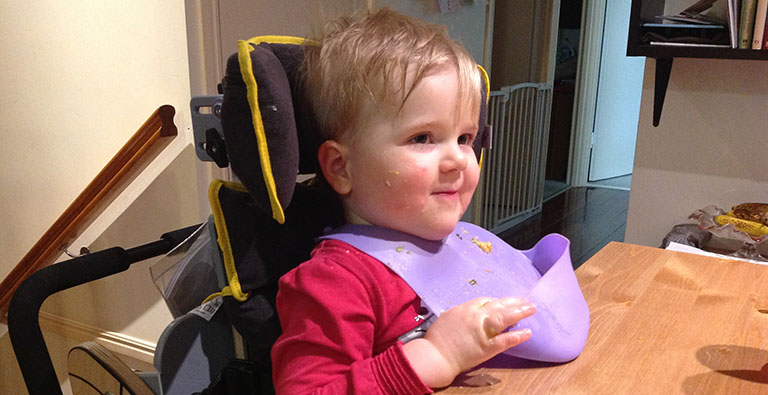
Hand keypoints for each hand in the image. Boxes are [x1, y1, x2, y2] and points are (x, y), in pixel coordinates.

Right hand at [402, 297, 534, 387]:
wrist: (435, 355)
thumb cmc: (437, 338)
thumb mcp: (448, 317)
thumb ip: (461, 313)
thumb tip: (471, 312)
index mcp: (465, 309)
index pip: (485, 301)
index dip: (496, 302)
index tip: (504, 303)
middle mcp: (476, 317)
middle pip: (498, 305)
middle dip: (513, 302)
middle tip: (526, 300)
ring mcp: (482, 332)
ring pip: (504, 318)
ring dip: (519, 312)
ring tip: (531, 309)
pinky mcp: (486, 347)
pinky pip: (504, 340)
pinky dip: (517, 336)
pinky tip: (527, 333)